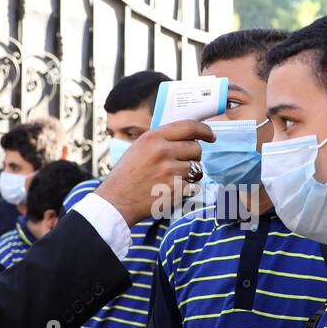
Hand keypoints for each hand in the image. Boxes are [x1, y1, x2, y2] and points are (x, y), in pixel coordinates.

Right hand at [95, 120, 215, 224]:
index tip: (211, 136)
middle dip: (194, 156)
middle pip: (196, 149)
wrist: (116, 201)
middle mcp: (162, 152)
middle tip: (181, 163)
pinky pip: (195, 186)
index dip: (205, 130)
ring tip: (172, 178)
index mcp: (153, 138)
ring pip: (197, 169)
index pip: (189, 126)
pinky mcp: (175, 191)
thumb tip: (188, 135)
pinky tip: (172, 189)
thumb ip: (161, 139)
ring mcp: (170, 172)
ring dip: (190, 174)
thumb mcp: (139, 147)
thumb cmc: (126, 174)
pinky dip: (187, 189)